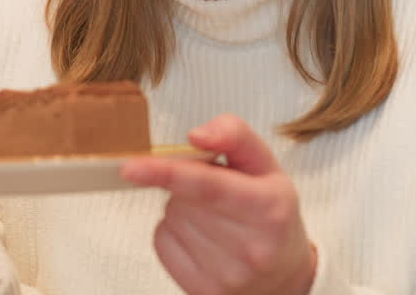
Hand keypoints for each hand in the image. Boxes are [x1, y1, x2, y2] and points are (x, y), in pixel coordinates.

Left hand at [121, 114, 316, 294]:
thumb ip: (234, 136)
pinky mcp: (203, 291)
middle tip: (216, 191)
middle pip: (183, 200)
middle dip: (187, 185)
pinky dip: (173, 232)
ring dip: (182, 208)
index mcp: (269, 208)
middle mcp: (250, 247)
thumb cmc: (272, 213)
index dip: (168, 173)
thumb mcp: (266, 165)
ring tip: (215, 217)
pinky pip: (162, 243)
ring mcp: (226, 275)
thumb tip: (195, 136)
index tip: (131, 168)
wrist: (284, 275)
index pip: (209, 186)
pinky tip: (200, 236)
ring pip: (170, 219)